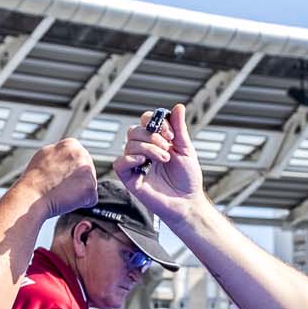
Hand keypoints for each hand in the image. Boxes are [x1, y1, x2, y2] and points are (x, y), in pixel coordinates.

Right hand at [18, 138, 100, 218]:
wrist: (31, 196)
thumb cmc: (34, 180)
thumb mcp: (46, 156)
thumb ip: (62, 155)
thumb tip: (70, 158)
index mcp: (70, 144)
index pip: (79, 161)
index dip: (69, 173)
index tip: (59, 178)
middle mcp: (81, 153)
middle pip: (86, 174)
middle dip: (76, 183)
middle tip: (60, 187)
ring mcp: (87, 170)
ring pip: (88, 186)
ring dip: (77, 193)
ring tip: (61, 192)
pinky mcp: (91, 187)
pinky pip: (90, 200)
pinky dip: (80, 204)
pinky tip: (66, 199)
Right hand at [114, 104, 203, 223]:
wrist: (188, 202)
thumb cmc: (187, 179)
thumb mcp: (186, 149)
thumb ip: (179, 128)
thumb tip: (178, 106)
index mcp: (155, 141)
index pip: (144, 121)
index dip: (155, 122)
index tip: (171, 135)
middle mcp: (143, 151)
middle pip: (134, 131)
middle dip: (152, 136)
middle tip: (167, 148)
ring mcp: (135, 164)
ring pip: (129, 145)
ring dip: (148, 148)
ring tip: (165, 160)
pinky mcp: (130, 179)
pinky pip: (119, 163)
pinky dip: (130, 159)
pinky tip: (144, 162)